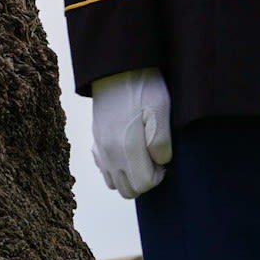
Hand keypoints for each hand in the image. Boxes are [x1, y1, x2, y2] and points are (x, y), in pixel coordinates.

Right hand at [90, 67, 172, 198]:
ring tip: (144, 154)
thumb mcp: (161, 109)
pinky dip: (116, 168)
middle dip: (145, 180)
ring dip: (130, 176)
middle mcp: (109, 154)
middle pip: (128, 190)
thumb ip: (160, 141)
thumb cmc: (143, 87)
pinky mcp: (95, 142)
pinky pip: (104, 169)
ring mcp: (99, 149)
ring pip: (114, 183)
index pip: (143, 185)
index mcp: (127, 148)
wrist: (117, 69)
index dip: (158, 177)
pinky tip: (128, 150)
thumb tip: (160, 163)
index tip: (164, 161)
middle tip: (156, 159)